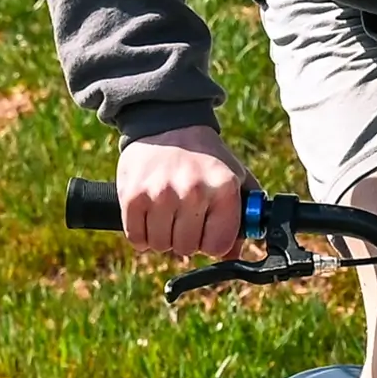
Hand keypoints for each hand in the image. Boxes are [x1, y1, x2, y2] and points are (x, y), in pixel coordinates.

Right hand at [115, 125, 251, 260]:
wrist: (167, 123)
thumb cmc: (205, 157)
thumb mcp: (234, 176)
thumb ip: (243, 216)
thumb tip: (235, 255)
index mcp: (223, 188)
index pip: (219, 246)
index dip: (213, 242)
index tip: (207, 230)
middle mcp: (193, 191)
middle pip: (187, 248)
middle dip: (186, 239)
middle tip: (184, 219)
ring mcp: (160, 194)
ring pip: (161, 246)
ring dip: (163, 237)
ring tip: (167, 215)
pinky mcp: (133, 196)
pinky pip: (136, 238)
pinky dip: (141, 235)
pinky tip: (149, 217)